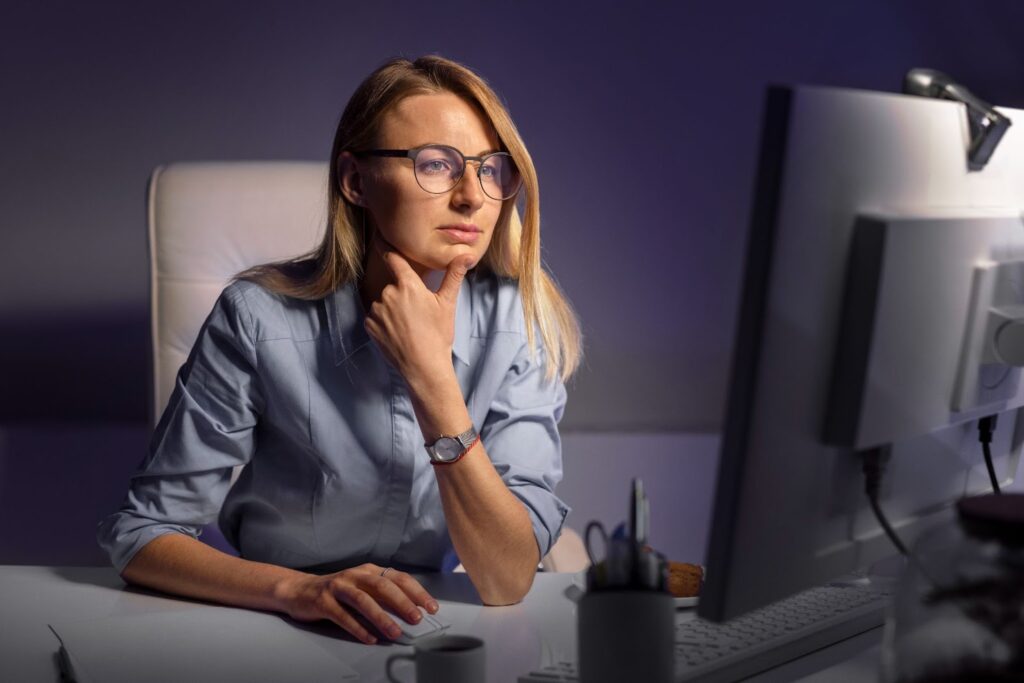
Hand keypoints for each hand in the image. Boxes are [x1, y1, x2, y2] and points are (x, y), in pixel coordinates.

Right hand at [273, 563, 439, 643]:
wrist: (299, 590)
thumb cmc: (338, 591)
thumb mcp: (362, 587)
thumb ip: (383, 595)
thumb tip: (411, 611)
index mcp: (369, 570)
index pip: (398, 577)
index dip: (416, 591)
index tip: (431, 606)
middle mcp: (355, 575)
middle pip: (383, 586)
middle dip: (402, 602)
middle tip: (417, 618)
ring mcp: (338, 587)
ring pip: (363, 600)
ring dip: (381, 617)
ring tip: (394, 632)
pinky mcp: (323, 601)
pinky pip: (342, 616)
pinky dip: (357, 628)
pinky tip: (369, 638)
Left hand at [364, 238, 472, 384]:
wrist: (424, 366)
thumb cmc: (438, 335)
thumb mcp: (448, 303)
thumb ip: (454, 275)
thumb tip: (467, 255)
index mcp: (408, 285)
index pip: (394, 259)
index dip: (386, 247)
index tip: (379, 237)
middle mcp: (389, 294)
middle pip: (393, 286)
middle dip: (402, 295)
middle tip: (417, 313)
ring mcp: (377, 310)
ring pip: (384, 302)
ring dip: (392, 309)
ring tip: (409, 326)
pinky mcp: (369, 325)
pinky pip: (375, 317)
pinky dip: (384, 322)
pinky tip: (397, 333)